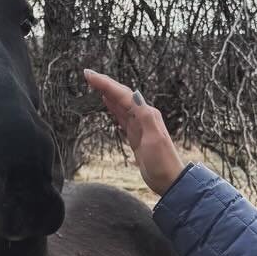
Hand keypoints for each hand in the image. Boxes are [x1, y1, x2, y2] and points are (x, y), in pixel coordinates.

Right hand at [82, 68, 184, 196]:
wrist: (169, 180)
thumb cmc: (162, 162)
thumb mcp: (155, 140)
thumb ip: (146, 117)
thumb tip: (135, 95)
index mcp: (147, 114)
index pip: (123, 94)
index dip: (106, 84)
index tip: (89, 75)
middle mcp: (144, 115)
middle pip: (121, 95)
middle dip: (104, 84)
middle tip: (87, 75)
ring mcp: (139, 125)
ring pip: (120, 103)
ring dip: (107, 91)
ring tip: (94, 82)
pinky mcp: (135, 134)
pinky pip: (122, 115)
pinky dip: (113, 106)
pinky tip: (107, 100)